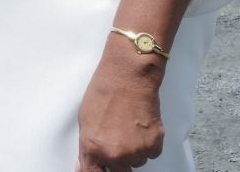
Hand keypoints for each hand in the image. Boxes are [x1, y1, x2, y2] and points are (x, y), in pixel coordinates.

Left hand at [75, 45, 165, 170]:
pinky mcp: (154, 146)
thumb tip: (85, 163)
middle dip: (118, 162)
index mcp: (93, 148)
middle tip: (118, 142)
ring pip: (136, 162)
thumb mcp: (85, 120)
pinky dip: (148, 144)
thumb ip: (88, 147)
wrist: (128, 77)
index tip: (102, 169)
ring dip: (133, 151)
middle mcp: (115, 155)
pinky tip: (140, 126)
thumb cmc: (104, 92)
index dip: (98, 171)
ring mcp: (136, 152)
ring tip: (128, 126)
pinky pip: (151, 154)